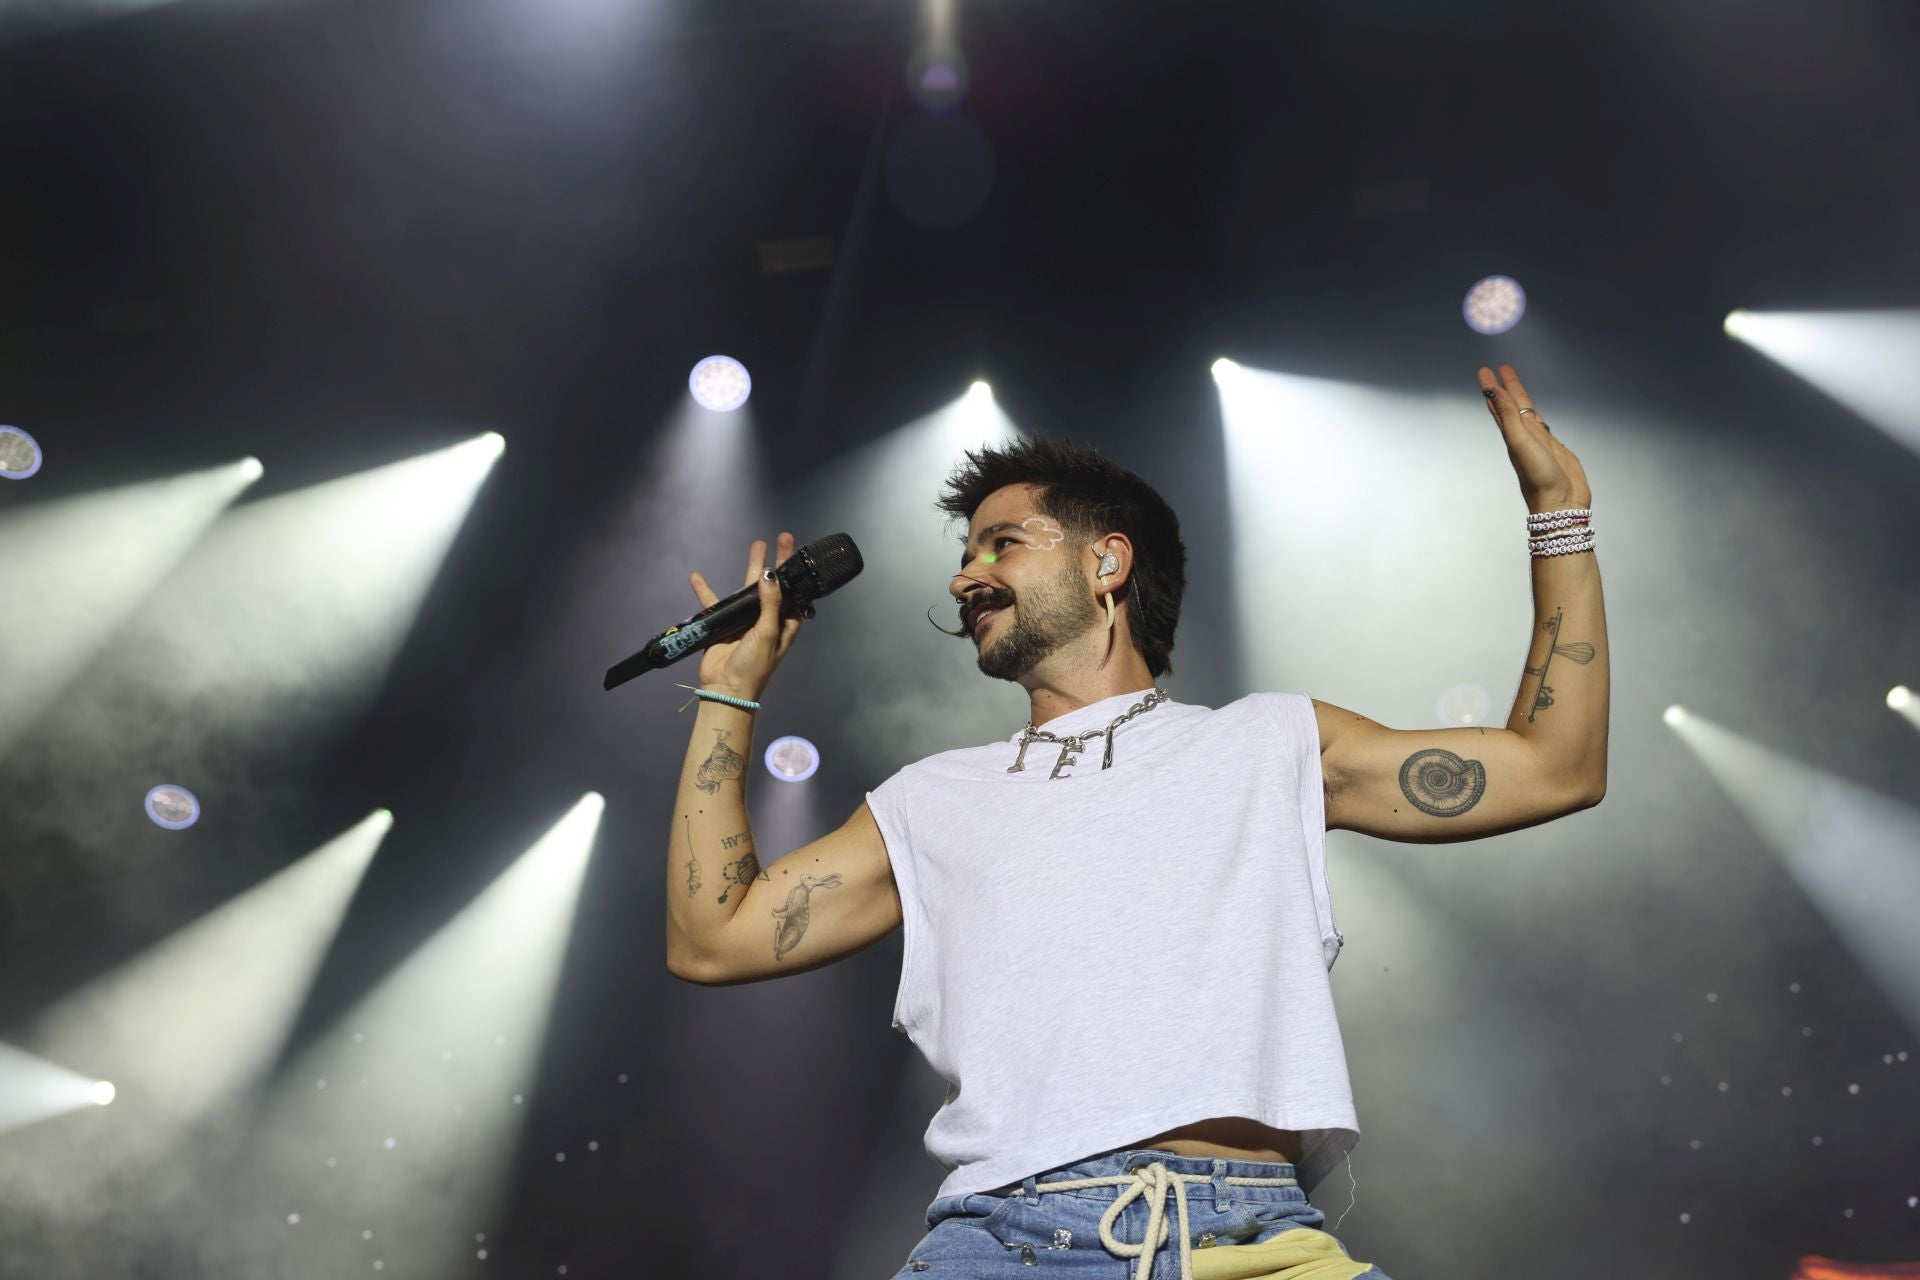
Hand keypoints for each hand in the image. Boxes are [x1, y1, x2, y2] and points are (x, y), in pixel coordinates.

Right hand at [688, 532, 803, 698]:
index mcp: (785, 624)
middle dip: (777, 562)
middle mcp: (768, 619)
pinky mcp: (725, 624)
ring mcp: (747, 620)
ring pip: (748, 588)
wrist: (726, 688)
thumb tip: (771, 575)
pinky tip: (697, 577)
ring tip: (756, 545)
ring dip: (751, 568)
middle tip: (780, 537)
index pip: (793, 592)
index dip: (794, 573)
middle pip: (774, 585)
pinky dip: (706, 591)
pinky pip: (716, 603)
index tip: (796, 551)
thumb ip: (769, 604)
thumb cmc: (753, 666)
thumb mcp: (766, 633)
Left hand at [1479, 364, 1591, 510]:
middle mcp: (1524, 436)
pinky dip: (1538, 417)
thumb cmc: (1539, 477)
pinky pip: (1543, 427)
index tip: (1485, 370)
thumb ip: (1508, 416)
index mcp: (1513, 434)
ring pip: (1528, 415)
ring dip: (1520, 400)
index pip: (1500, 404)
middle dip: (1506, 387)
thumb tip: (1493, 390)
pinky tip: (1537, 417)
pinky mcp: (1555, 449)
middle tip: (1501, 369)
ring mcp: (1539, 443)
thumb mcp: (1520, 442)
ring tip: (1515, 386)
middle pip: (1513, 406)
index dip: (1492, 387)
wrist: (1561, 503)